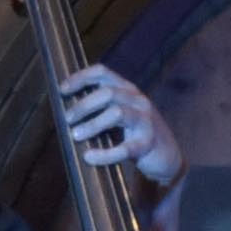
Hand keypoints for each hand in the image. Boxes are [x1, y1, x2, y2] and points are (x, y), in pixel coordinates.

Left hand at [59, 64, 181, 192]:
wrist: (167, 156)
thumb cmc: (135, 133)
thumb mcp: (121, 113)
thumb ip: (101, 107)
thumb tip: (68, 110)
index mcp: (128, 89)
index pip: (102, 73)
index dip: (80, 78)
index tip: (62, 90)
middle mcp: (138, 100)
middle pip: (107, 93)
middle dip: (83, 105)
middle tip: (68, 118)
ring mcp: (145, 120)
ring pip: (116, 113)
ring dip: (92, 124)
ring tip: (76, 135)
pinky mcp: (148, 143)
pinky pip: (124, 148)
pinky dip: (104, 153)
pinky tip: (89, 157)